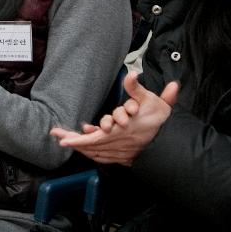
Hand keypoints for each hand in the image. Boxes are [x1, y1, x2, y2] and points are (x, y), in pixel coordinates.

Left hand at [50, 71, 179, 165]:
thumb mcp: (151, 101)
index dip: (77, 140)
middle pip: (90, 146)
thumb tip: (132, 74)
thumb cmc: (161, 121)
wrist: (174, 142)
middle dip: (72, 141)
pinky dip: (93, 153)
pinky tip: (86, 149)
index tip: (62, 139)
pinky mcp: (125, 157)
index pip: (94, 139)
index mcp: (122, 132)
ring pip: (95, 152)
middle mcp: (119, 144)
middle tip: (57, 135)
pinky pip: (104, 157)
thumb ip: (137, 89)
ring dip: (81, 147)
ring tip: (67, 139)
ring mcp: (121, 152)